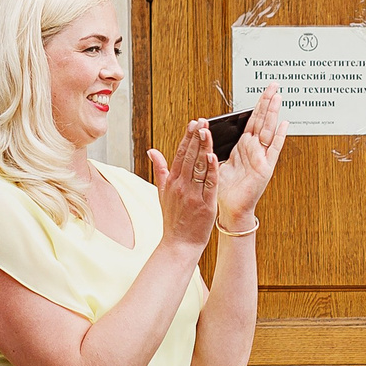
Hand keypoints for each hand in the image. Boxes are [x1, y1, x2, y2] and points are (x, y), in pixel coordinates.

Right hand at [149, 117, 220, 248]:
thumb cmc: (173, 220)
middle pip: (189, 157)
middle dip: (196, 137)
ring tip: (208, 131)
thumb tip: (152, 151)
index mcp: (172, 182)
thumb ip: (160, 170)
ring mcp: (193, 195)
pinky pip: (209, 184)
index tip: (193, 123)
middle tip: (202, 121)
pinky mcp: (205, 205)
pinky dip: (211, 170)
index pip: (179, 154)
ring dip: (204, 148)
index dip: (187, 138)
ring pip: (199, 167)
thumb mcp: (162, 193)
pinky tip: (214, 157)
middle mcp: (181, 186)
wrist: (179, 244)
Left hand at [214, 87, 287, 231]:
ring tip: (278, 97)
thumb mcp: (216, 162)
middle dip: (268, 102)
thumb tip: (203, 130)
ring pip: (268, 130)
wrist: (228, 209)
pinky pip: (273, 150)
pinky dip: (279, 137)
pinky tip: (284, 124)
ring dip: (273, 113)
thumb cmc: (223, 189)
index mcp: (243, 147)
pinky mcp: (265, 169)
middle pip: (262, 120)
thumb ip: (213, 146)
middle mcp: (254, 150)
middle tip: (273, 85)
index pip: (252, 120)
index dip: (257, 105)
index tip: (263, 90)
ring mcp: (261, 158)